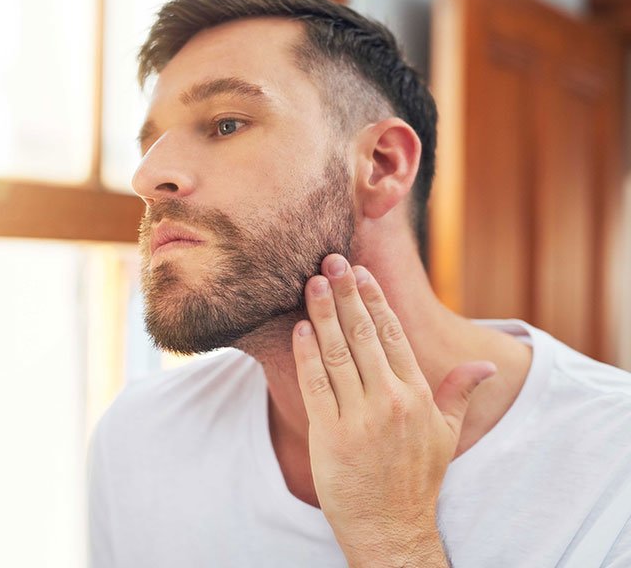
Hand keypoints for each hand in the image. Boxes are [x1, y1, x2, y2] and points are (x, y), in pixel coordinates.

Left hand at [291, 254, 495, 567]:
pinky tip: (300, 328)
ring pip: (337, 353)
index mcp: (416, 394)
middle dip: (347, 294)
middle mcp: (389, 400)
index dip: (375, 300)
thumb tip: (488, 363)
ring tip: (313, 283)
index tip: (361, 273)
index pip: (392, 334)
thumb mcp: (446, 434)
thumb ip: (460, 392)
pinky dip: (306, 353)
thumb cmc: (416, 477)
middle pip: (363, 334)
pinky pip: (315, 384)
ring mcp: (358, 417)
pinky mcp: (329, 434)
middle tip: (331, 261)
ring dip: (323, 314)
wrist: (390, 528)